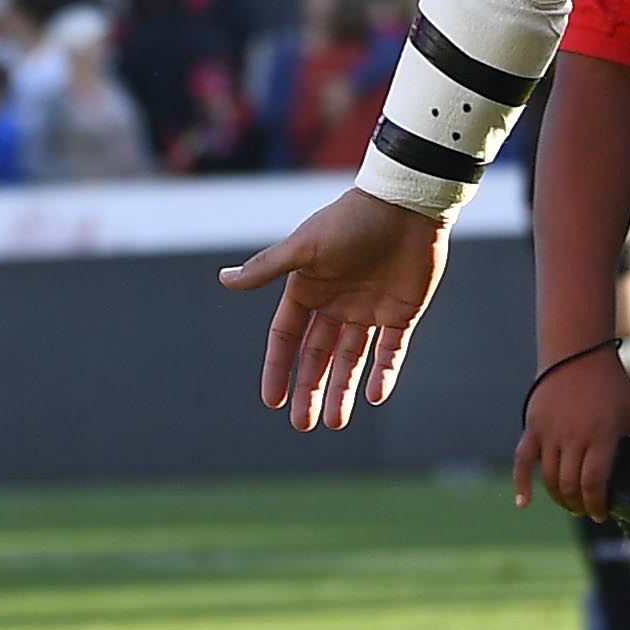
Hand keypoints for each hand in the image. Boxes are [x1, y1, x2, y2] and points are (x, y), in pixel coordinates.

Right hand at [219, 190, 453, 431]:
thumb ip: (268, 268)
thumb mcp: (305, 247)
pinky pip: (390, 351)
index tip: (272, 400)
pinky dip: (383, 374)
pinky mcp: (401, 312)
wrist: (406, 205)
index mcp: (309, 288)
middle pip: (318, 355)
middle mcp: (336, 303)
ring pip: (352, 359)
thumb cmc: (351, 221)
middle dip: (310, 389)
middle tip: (303, 424)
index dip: (279, 368)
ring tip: (335, 422)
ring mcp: (369, 309)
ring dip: (343, 389)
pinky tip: (374, 396)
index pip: (287, 337)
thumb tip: (224, 280)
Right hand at [515, 342, 629, 519]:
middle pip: (570, 486)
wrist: (578, 353)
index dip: (596, 504)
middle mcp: (573, 437)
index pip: (593, 483)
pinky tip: (523, 503)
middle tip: (586, 510)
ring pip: (549, 478)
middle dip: (578, 505)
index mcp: (600, 436)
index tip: (602, 514)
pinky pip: (522, 460)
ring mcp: (550, 433)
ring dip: (559, 498)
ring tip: (570, 503)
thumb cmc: (612, 384)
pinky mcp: (533, 427)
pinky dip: (521, 484)